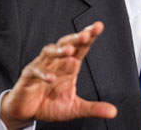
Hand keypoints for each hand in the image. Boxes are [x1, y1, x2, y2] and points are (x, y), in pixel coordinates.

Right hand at [0, 21, 116, 129]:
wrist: (27, 112)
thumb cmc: (50, 105)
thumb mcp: (75, 108)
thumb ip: (93, 108)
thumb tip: (113, 112)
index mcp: (70, 65)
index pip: (81, 48)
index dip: (89, 36)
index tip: (99, 26)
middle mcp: (57, 62)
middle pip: (66, 44)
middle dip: (76, 38)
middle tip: (86, 34)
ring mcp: (42, 66)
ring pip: (49, 52)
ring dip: (59, 51)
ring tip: (70, 51)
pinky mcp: (28, 76)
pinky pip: (35, 70)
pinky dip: (43, 73)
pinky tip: (51, 78)